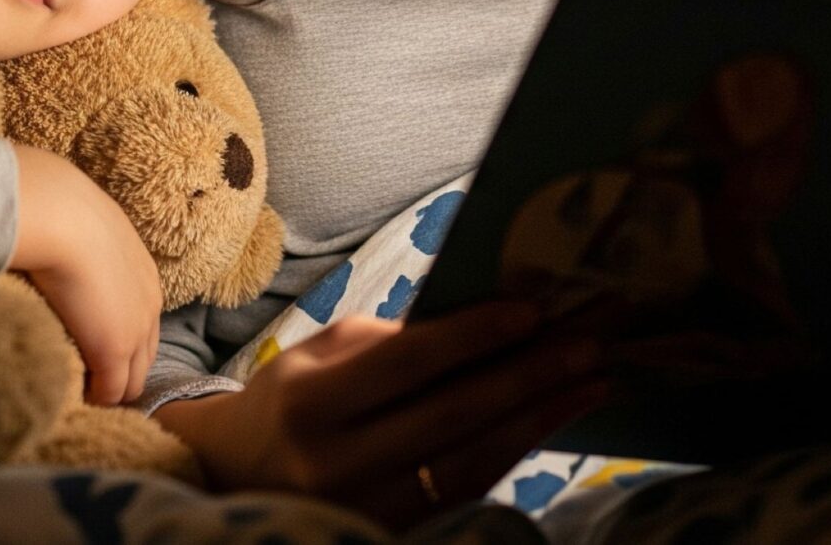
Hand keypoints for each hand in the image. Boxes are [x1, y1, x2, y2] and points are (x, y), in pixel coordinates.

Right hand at [10, 144, 164, 404]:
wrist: (57, 214)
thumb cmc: (53, 207)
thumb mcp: (75, 223)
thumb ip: (72, 240)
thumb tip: (43, 238)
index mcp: (143, 273)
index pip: (141, 325)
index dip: (114, 343)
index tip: (84, 353)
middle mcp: (149, 304)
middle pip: (143, 359)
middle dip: (114, 374)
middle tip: (79, 385)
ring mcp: (136, 330)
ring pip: (130, 381)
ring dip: (104, 389)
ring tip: (71, 395)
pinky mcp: (114, 351)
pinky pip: (109, 394)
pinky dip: (92, 400)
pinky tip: (66, 397)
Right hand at [153, 302, 611, 529]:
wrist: (236, 481)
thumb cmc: (292, 401)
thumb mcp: (324, 356)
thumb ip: (397, 341)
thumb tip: (490, 315)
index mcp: (312, 404)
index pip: (408, 363)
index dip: (475, 335)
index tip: (536, 308)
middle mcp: (336, 464)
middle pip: (452, 414)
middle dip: (530, 373)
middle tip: (592, 339)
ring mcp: (365, 510)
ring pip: (471, 461)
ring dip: (541, 416)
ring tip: (594, 378)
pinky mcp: (391, 533)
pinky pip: (467, 493)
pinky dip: (515, 451)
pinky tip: (554, 418)